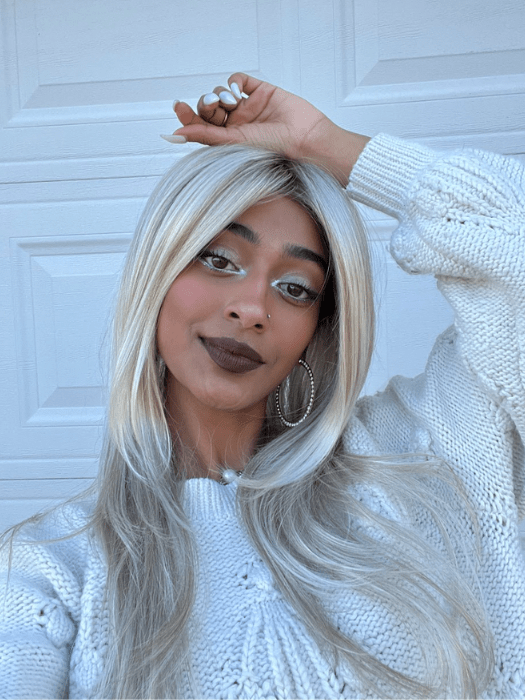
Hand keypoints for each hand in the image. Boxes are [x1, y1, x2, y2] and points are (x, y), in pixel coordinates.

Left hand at [166, 73, 369, 184]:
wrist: (303, 139)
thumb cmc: (273, 150)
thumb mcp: (234, 144)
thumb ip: (205, 135)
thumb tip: (176, 133)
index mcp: (226, 141)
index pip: (200, 126)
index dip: (187, 116)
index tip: (179, 108)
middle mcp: (234, 124)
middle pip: (207, 108)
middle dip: (205, 105)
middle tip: (212, 107)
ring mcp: (246, 107)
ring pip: (220, 93)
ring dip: (220, 95)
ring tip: (232, 104)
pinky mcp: (259, 91)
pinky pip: (238, 80)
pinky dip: (234, 82)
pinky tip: (238, 91)